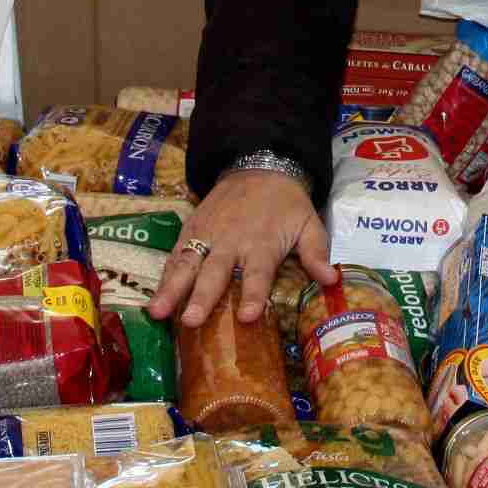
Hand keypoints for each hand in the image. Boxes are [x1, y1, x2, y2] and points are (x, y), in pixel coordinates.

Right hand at [146, 167, 337, 329]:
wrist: (259, 166)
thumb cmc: (286, 204)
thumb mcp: (309, 224)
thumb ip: (317, 254)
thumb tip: (332, 281)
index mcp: (262, 244)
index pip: (258, 274)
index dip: (253, 295)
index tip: (248, 317)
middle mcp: (231, 242)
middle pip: (214, 273)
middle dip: (201, 297)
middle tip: (190, 321)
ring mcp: (207, 235)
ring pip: (187, 264)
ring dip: (171, 289)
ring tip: (157, 312)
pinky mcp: (191, 229)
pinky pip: (176, 255)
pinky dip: (165, 275)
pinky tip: (155, 297)